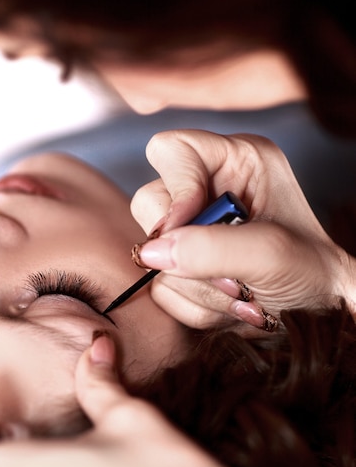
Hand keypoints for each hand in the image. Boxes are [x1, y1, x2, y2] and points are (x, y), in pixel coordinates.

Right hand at [129, 130, 355, 328]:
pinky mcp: (179, 263)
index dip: (176, 188)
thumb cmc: (311, 273)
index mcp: (236, 161)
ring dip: (196, 285)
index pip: (172, 150)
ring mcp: (189, 227)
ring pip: (153, 253)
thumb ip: (211, 248)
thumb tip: (153, 252)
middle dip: (187, 250)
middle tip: (231, 274)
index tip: (192, 226)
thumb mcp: (270, 255)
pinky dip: (193, 305)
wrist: (316, 317)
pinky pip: (160, 286)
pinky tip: (228, 303)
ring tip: (241, 293)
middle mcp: (207, 188)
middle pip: (150, 204)